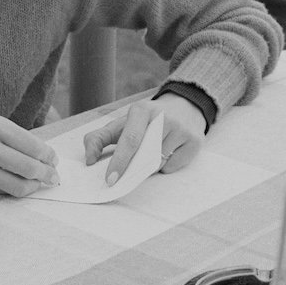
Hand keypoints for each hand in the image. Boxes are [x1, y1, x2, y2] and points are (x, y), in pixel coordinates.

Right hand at [0, 114, 58, 196]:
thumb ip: (15, 138)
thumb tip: (43, 156)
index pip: (32, 145)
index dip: (49, 156)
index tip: (54, 161)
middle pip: (29, 167)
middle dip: (47, 174)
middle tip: (53, 177)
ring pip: (18, 185)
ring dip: (34, 187)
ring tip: (39, 184)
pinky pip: (3, 192)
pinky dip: (16, 191)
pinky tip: (21, 187)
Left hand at [82, 95, 206, 185]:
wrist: (184, 105)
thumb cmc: (147, 119)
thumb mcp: (123, 123)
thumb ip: (100, 138)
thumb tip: (89, 159)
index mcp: (142, 109)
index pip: (130, 140)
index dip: (119, 161)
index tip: (110, 179)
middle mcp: (164, 117)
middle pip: (144, 154)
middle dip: (132, 168)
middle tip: (123, 177)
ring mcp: (182, 129)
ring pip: (158, 163)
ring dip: (149, 166)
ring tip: (152, 151)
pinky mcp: (195, 141)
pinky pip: (173, 167)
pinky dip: (166, 165)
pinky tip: (169, 151)